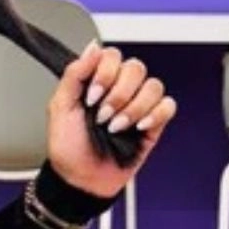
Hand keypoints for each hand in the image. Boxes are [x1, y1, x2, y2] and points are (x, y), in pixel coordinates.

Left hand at [46, 41, 176, 198]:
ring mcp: (138, 106)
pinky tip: (138, 126)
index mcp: (97, 81)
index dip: (105, 73)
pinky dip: (155, 114)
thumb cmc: (68, 148)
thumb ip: (74, 73)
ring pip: (153, 85)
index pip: (112, 56)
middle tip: (103, 115)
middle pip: (136, 68)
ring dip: (133, 107)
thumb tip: (92, 47)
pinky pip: (168, 106)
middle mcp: (119, 90)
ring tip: (116, 126)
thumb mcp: (60, 107)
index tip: (92, 95)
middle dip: (118, 93)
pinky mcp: (154, 123)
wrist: (82, 180)